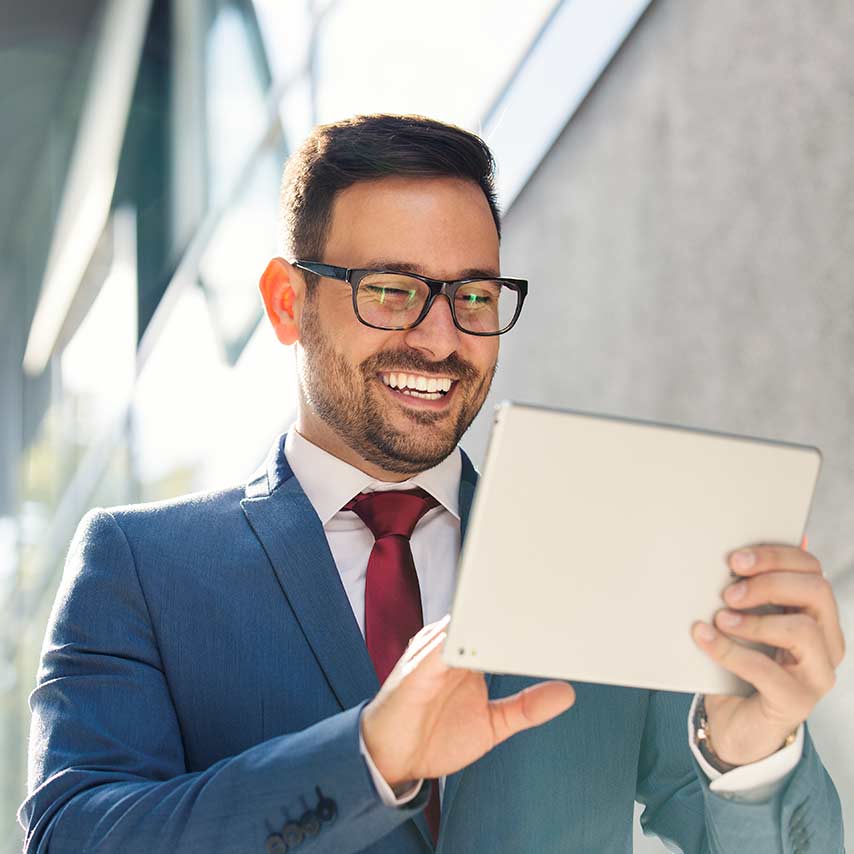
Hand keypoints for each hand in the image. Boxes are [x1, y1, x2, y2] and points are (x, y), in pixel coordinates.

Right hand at [361, 615, 574, 787]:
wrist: (390, 759)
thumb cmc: (435, 735)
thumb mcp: (492, 724)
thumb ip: (526, 707)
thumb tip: (566, 693)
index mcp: (467, 655)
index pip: (499, 627)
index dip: (525, 621)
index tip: (559, 615)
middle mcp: (450, 648)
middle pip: (483, 618)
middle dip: (512, 612)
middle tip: (547, 603)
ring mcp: (433, 653)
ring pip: (466, 624)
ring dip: (491, 618)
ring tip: (521, 612)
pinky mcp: (418, 667)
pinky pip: (442, 645)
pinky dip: (462, 639)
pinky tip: (481, 639)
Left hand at [692, 544, 844, 765]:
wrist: (736, 724)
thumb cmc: (741, 665)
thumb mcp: (745, 621)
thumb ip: (748, 591)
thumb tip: (737, 552)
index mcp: (818, 615)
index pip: (812, 569)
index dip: (775, 556)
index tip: (735, 558)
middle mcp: (827, 642)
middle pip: (816, 591)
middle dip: (769, 582)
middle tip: (728, 591)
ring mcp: (817, 674)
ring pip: (803, 630)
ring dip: (754, 620)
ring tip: (720, 618)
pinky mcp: (796, 702)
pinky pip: (767, 671)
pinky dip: (730, 651)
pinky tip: (705, 638)